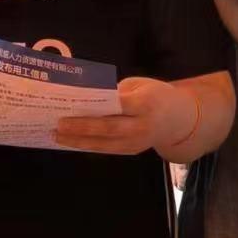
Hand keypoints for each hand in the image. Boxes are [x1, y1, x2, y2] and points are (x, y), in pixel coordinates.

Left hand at [54, 77, 194, 155]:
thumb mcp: (140, 85)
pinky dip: (87, 146)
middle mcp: (142, 125)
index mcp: (145, 103)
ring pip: (104, 144)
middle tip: (58, 125)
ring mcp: (137, 142)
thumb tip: (88, 98)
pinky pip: (107, 149)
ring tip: (57, 137)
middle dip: (81, 127)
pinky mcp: (132, 151)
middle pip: (108, 128)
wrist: (179, 119)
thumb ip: (117, 92)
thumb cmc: (156, 95)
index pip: (116, 105)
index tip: (72, 105)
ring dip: (78, 141)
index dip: (95, 107)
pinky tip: (71, 142)